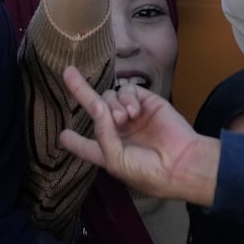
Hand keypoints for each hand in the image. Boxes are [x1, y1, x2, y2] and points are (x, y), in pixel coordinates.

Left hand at [58, 64, 220, 205]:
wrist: (181, 163)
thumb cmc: (146, 170)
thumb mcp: (116, 160)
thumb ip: (102, 132)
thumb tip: (96, 104)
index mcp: (109, 152)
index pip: (87, 145)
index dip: (74, 140)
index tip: (63, 135)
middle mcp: (119, 131)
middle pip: (95, 108)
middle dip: (81, 91)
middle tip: (68, 73)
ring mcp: (133, 115)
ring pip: (110, 97)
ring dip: (112, 106)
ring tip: (124, 119)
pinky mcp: (147, 102)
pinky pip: (129, 91)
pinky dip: (127, 98)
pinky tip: (134, 112)